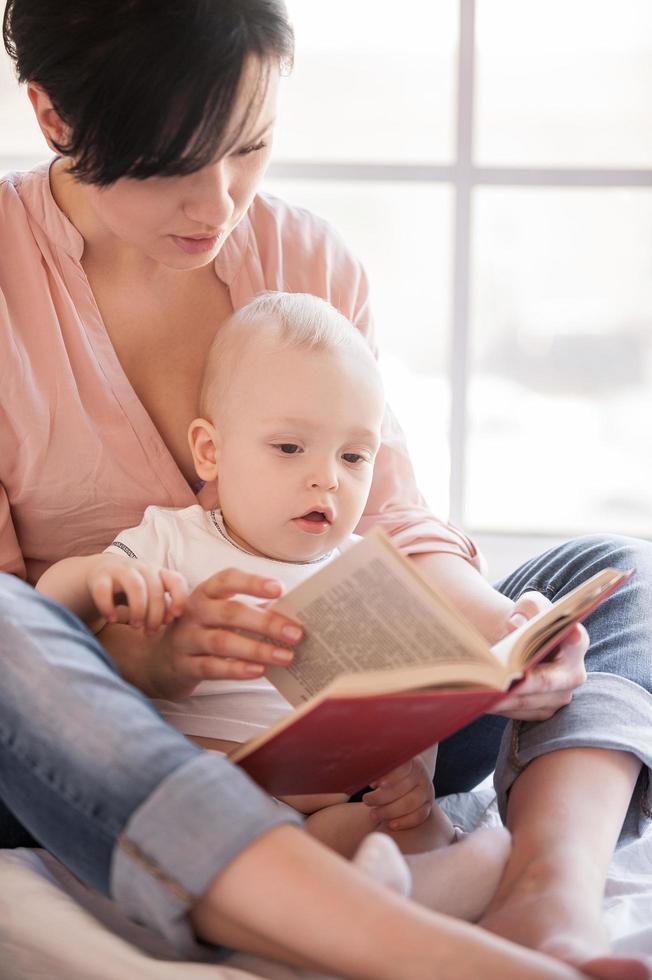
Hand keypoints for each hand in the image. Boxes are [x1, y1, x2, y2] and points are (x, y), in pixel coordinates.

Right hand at [88, 555, 188, 633]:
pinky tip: (112, 620)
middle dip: (155, 614)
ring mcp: (120, 570)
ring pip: (135, 586)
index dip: (179, 598)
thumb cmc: (134, 590)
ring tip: (136, 627)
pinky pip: (104, 590)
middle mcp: (142, 569)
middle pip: (155, 589)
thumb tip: (170, 618)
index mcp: (159, 573)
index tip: (175, 617)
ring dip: (138, 610)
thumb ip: (163, 606)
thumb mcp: (151, 595)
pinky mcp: (100, 577)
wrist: (101, 573)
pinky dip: (108, 607)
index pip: (176, 580)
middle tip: (150, 632)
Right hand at [151, 567, 302, 699]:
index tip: (279, 589)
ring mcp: (186, 639)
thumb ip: (252, 611)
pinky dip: (237, 669)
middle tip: (296, 633)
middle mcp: (193, 612)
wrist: (161, 659)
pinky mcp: (183, 665)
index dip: (253, 583)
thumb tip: (292, 616)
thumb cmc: (204, 630)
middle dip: (266, 622)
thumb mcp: (221, 614)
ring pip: (222, 641)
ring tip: (286, 656)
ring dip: (258, 649)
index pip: (227, 580)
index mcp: (206, 592)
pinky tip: (259, 671)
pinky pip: (211, 667)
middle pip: (230, 612)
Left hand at [361, 756, 434, 830]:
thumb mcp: (386, 764)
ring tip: (373, 815)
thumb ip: (379, 770)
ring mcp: (426, 791)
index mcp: (410, 761)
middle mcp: (421, 775)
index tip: (373, 784)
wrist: (413, 774)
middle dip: (382, 798)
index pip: (402, 768)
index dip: (389, 777)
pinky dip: (405, 822)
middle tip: (367, 801)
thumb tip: (371, 780)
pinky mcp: (428, 805)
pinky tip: (390, 825)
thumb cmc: (392, 769)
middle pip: (403, 788)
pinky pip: (419, 816)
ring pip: (411, 804)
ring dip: (390, 811)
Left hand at [492, 591, 588, 720]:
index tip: (568, 637)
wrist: (518, 644)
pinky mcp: (543, 710)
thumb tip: (516, 624)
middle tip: (497, 684)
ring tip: (480, 693)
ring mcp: (560, 696)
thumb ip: (529, 607)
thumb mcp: (529, 605)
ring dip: (504, 699)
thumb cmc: (526, 620)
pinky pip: (520, 714)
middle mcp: (574, 674)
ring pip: (529, 701)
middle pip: (545, 681)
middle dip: (521, 684)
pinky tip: (480, 701)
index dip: (572, 638)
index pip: (576, 639)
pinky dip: (500, 707)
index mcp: (576, 642)